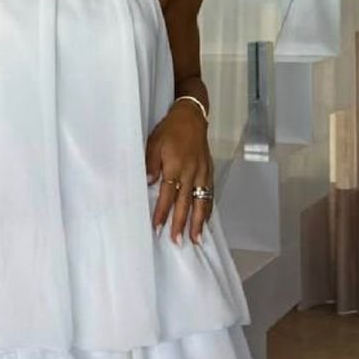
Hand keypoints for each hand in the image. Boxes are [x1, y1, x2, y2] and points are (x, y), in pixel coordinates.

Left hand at [145, 100, 213, 244]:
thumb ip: (151, 164)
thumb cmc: (170, 130)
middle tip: (177, 241)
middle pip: (186, 203)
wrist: (191, 117)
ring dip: (198, 222)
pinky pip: (209, 194)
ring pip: (201, 202)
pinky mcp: (209, 172)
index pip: (167, 194)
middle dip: (181, 224)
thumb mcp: (154, 143)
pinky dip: (207, 209)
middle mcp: (191, 172)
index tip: (157, 227)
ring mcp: (202, 173)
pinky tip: (204, 221)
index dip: (162, 212)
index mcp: (175, 165)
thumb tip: (148, 182)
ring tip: (195, 239)